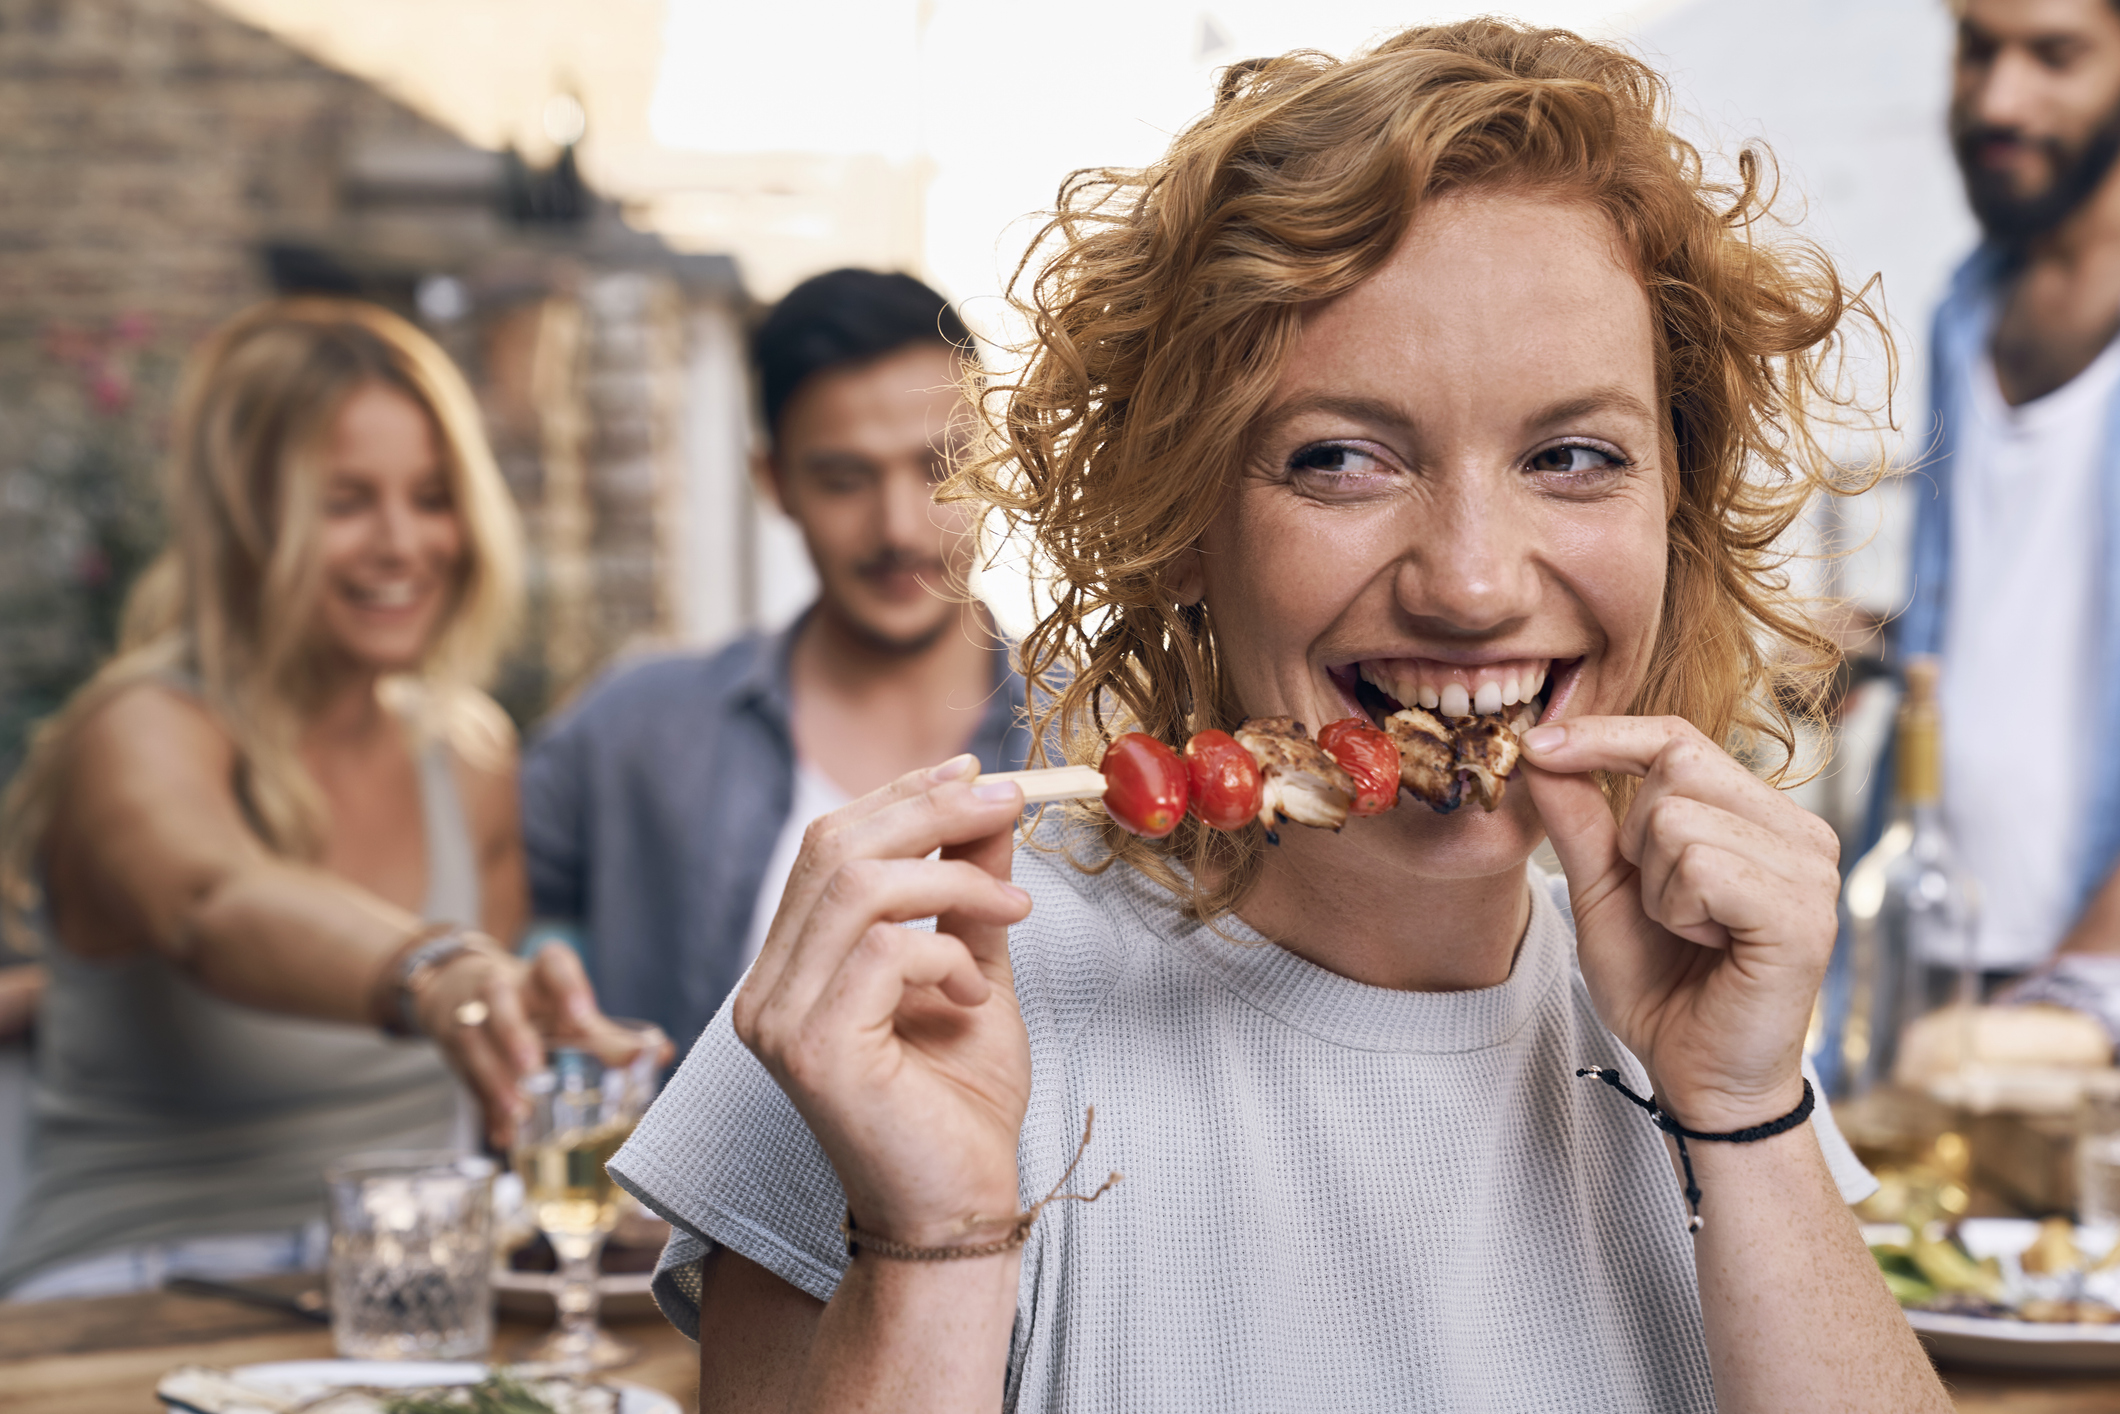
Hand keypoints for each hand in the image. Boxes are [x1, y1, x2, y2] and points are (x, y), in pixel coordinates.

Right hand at [419, 940, 672, 1148]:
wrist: (455, 988)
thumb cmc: (531, 1002)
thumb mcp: (564, 1010)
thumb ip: (608, 1034)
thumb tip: (661, 1054)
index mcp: (538, 974)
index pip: (553, 963)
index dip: (568, 986)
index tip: (581, 1017)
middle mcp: (500, 988)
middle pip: (501, 1000)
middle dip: (514, 1033)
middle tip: (533, 1067)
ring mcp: (470, 1015)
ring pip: (474, 1039)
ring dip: (494, 1077)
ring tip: (518, 1111)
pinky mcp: (453, 1049)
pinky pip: (465, 1078)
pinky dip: (485, 1108)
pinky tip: (503, 1134)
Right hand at [732, 754, 1033, 1248]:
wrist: (960, 1208)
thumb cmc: (960, 1103)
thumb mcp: (972, 968)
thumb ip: (968, 890)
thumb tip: (988, 803)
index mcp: (791, 965)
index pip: (828, 845)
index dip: (901, 794)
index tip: (974, 769)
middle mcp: (766, 989)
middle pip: (833, 846)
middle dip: (932, 808)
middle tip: (1012, 800)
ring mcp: (777, 1020)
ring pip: (856, 887)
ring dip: (953, 879)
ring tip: (1015, 911)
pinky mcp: (809, 1050)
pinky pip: (881, 950)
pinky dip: (943, 953)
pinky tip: (970, 993)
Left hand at [1520, 716, 1839, 1131]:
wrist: (1696, 1074)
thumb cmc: (1660, 983)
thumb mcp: (1601, 888)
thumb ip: (1578, 817)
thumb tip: (1541, 747)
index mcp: (1759, 815)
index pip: (1678, 736)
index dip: (1604, 734)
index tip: (1538, 745)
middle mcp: (1799, 830)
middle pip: (1675, 765)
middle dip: (1633, 837)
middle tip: (1661, 902)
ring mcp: (1811, 870)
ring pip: (1678, 818)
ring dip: (1655, 885)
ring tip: (1689, 929)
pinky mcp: (1803, 914)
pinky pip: (1702, 867)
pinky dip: (1678, 909)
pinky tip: (1709, 944)